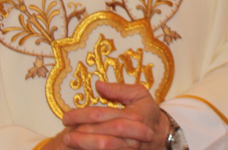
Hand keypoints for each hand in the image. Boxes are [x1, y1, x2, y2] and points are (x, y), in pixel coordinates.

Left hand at [45, 80, 169, 149]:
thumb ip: (118, 89)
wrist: (163, 135)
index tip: (66, 116)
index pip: (102, 115)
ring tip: (68, 142)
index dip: (82, 115)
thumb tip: (98, 84)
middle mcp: (132, 135)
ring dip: (86, 146)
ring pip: (107, 149)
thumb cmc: (147, 110)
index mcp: (134, 116)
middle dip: (81, 135)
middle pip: (102, 136)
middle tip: (64, 133)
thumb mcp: (138, 93)